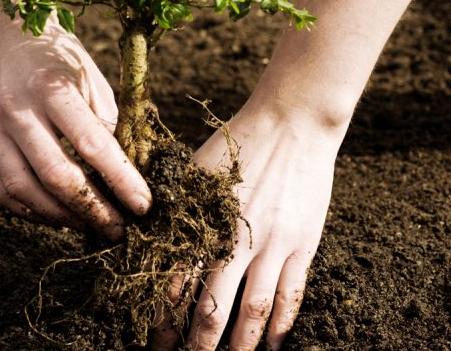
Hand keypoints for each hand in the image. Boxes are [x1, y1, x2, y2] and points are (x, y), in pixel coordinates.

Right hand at [0, 13, 150, 239]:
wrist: (0, 34)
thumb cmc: (58, 60)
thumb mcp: (92, 80)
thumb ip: (107, 126)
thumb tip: (126, 177)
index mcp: (53, 87)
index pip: (93, 145)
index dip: (121, 181)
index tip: (143, 206)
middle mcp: (16, 109)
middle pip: (56, 176)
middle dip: (93, 210)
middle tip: (118, 228)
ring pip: (24, 191)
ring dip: (62, 218)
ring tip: (90, 225)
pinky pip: (1, 192)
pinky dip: (31, 212)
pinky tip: (57, 215)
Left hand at [152, 98, 341, 349]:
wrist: (293, 122)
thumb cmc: (237, 142)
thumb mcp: (195, 170)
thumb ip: (175, 208)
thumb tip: (148, 238)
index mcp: (203, 222)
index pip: (176, 284)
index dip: (164, 318)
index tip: (156, 340)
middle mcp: (236, 240)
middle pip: (212, 307)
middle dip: (198, 343)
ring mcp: (274, 245)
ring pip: (254, 310)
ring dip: (240, 343)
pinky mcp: (303, 243)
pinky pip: (292, 293)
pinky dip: (283, 324)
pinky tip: (275, 344)